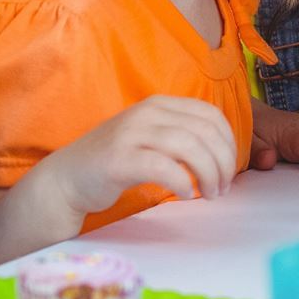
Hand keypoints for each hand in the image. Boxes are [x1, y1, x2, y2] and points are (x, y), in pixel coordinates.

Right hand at [46, 95, 238, 218]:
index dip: (228, 143)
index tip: (230, 168)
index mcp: (159, 104)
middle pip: (204, 131)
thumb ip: (182, 137)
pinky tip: (186, 194)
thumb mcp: (152, 139)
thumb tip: (223, 155)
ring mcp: (131, 133)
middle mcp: (147, 112)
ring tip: (210, 194)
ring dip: (208, 174)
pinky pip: (163, 167)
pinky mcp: (119, 159)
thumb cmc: (115, 163)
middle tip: (223, 188)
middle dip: (222, 162)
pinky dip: (183, 182)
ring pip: (189, 146)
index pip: (210, 115)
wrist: (67, 178)